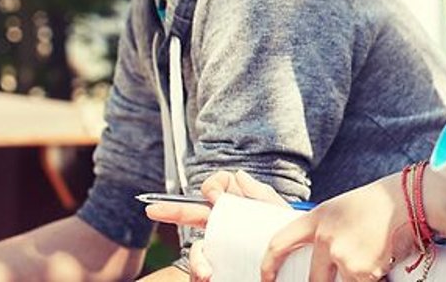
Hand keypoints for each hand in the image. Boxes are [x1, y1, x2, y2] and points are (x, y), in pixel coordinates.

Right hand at [146, 170, 290, 280]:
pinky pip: (200, 271)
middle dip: (172, 210)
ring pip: (196, 249)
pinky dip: (202, 274)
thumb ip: (261, 195)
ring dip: (198, 260)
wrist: (293, 275)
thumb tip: (238, 174)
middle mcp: (224, 229)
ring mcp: (219, 251)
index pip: (217, 190)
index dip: (213, 187)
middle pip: (194, 215)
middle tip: (152, 209)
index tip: (215, 197)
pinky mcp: (218, 272)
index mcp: (238, 211)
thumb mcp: (279, 216)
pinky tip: (209, 277)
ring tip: (206, 274)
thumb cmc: (288, 244)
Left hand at [262, 171, 415, 281]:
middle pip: (314, 279)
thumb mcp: (344, 210)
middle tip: (347, 270)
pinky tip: (386, 259)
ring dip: (359, 277)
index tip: (265, 279)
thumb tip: (325, 260)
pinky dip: (376, 278)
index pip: (280, 243)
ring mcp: (343, 256)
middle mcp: (325, 239)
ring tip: (377, 255)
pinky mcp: (362, 271)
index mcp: (317, 218)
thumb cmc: (382, 203)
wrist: (412, 199)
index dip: (268, 265)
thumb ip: (327, 232)